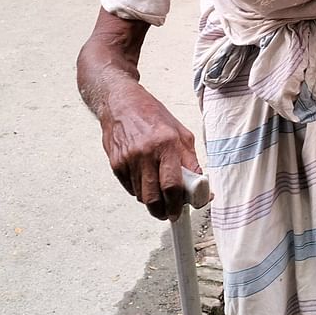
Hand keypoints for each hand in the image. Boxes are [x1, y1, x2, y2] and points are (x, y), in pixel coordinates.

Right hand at [100, 84, 201, 220]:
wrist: (121, 103)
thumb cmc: (152, 114)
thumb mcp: (180, 132)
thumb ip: (190, 160)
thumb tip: (200, 185)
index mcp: (165, 143)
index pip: (172, 185)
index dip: (178, 203)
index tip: (181, 210)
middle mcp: (145, 153)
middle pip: (153, 197)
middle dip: (163, 211)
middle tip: (170, 212)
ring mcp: (128, 160)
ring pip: (141, 196)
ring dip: (152, 200)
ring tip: (159, 190)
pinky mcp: (115, 164)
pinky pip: (130, 188)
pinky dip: (139, 190)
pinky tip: (145, 177)